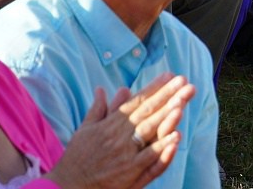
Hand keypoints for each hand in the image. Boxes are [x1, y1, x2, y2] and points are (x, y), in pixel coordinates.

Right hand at [46, 74, 193, 188]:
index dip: (155, 88)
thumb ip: (98, 109)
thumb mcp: (85, 129)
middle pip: (147, 112)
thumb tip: (103, 88)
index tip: (171, 75)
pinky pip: (149, 160)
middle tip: (186, 82)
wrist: (67, 186)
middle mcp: (120, 136)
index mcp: (111, 124)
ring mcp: (126, 155)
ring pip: (150, 132)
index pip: (137, 102)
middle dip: (168, 96)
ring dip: (167, 117)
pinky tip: (176, 137)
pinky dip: (163, 149)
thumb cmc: (77, 158)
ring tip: (182, 103)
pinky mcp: (129, 173)